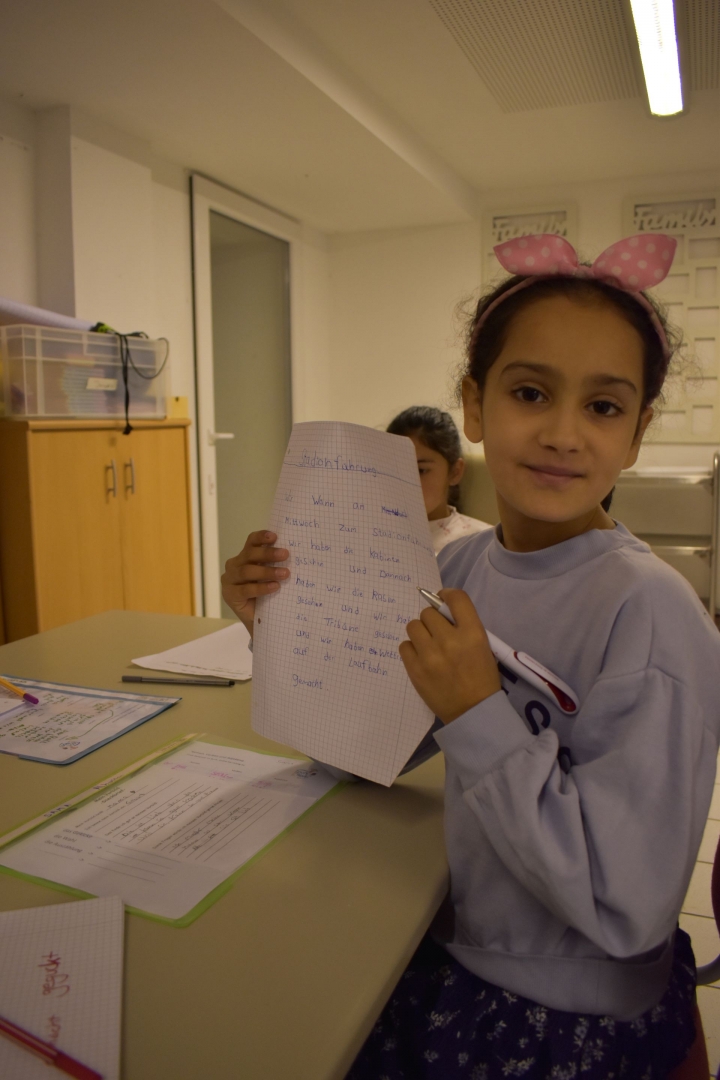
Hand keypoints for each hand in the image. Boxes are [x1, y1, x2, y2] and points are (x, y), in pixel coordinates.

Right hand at [221, 531, 288, 634]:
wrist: (262, 622)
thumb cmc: (268, 595)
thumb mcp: (272, 577)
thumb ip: (276, 565)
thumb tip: (293, 554)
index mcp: (245, 556)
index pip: (251, 542)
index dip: (262, 537)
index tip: (275, 536)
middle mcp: (234, 565)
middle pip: (249, 554)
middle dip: (268, 553)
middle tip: (286, 554)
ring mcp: (229, 580)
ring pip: (247, 571)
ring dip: (267, 571)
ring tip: (285, 574)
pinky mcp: (229, 595)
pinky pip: (245, 589)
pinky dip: (261, 588)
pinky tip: (275, 587)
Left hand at [399, 589, 500, 723]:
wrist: (472, 712)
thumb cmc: (482, 678)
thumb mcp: (483, 647)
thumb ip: (465, 627)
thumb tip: (443, 613)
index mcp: (473, 633)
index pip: (456, 598)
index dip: (446, 595)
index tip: (442, 599)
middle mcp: (450, 640)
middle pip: (428, 612)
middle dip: (433, 621)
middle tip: (438, 634)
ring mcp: (430, 655)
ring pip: (413, 626)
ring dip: (420, 633)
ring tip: (428, 646)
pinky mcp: (415, 669)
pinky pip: (404, 645)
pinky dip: (411, 649)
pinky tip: (421, 658)